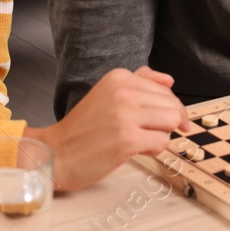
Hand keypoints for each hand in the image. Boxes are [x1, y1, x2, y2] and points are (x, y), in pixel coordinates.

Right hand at [24, 66, 192, 190]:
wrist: (56, 153)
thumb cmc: (83, 129)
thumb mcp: (108, 93)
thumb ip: (139, 82)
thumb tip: (169, 80)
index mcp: (119, 77)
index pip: (165, 89)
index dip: (169, 108)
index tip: (162, 121)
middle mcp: (123, 91)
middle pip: (172, 106)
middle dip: (167, 123)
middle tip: (147, 133)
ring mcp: (125, 115)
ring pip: (171, 122)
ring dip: (161, 135)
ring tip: (140, 140)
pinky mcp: (128, 139)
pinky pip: (162, 142)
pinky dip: (154, 149)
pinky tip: (135, 150)